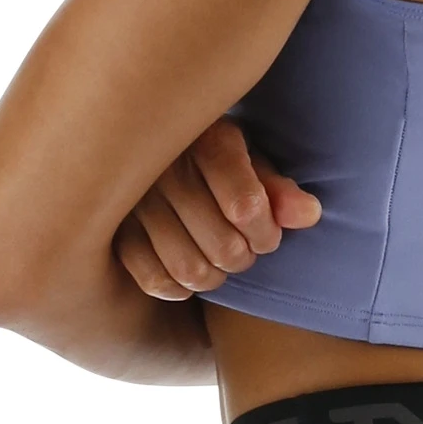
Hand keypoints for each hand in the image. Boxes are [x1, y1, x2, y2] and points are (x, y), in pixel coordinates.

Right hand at [113, 116, 321, 300]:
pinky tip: (192, 268)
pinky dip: (180, 287)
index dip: (266, 233)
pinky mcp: (113, 230)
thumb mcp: (252, 159)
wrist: (151, 136)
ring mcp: (133, 201)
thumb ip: (280, 189)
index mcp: (207, 139)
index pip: (246, 207)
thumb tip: (309, 215)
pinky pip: (154, 280)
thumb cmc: (216, 155)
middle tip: (248, 247)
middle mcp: (165, 168)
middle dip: (246, 256)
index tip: (268, 232)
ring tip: (223, 258)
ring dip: (217, 276)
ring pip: (190, 270)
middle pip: (223, 246)